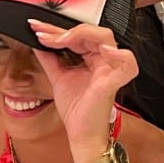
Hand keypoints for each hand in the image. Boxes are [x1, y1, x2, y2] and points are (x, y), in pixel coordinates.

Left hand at [28, 21, 137, 157]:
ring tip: (60, 40)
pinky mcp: (113, 82)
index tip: (36, 28)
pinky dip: (118, 55)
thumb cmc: (77, 109)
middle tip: (44, 35)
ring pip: (105, 37)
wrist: (81, 134)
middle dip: (63, 30)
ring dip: (81, 34)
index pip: (76, 35)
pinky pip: (127, 63)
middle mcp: (103, 60)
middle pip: (89, 32)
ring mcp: (110, 70)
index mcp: (92, 57)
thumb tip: (38, 43)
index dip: (56, 30)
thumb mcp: (58, 77)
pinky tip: (104, 50)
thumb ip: (49, 59)